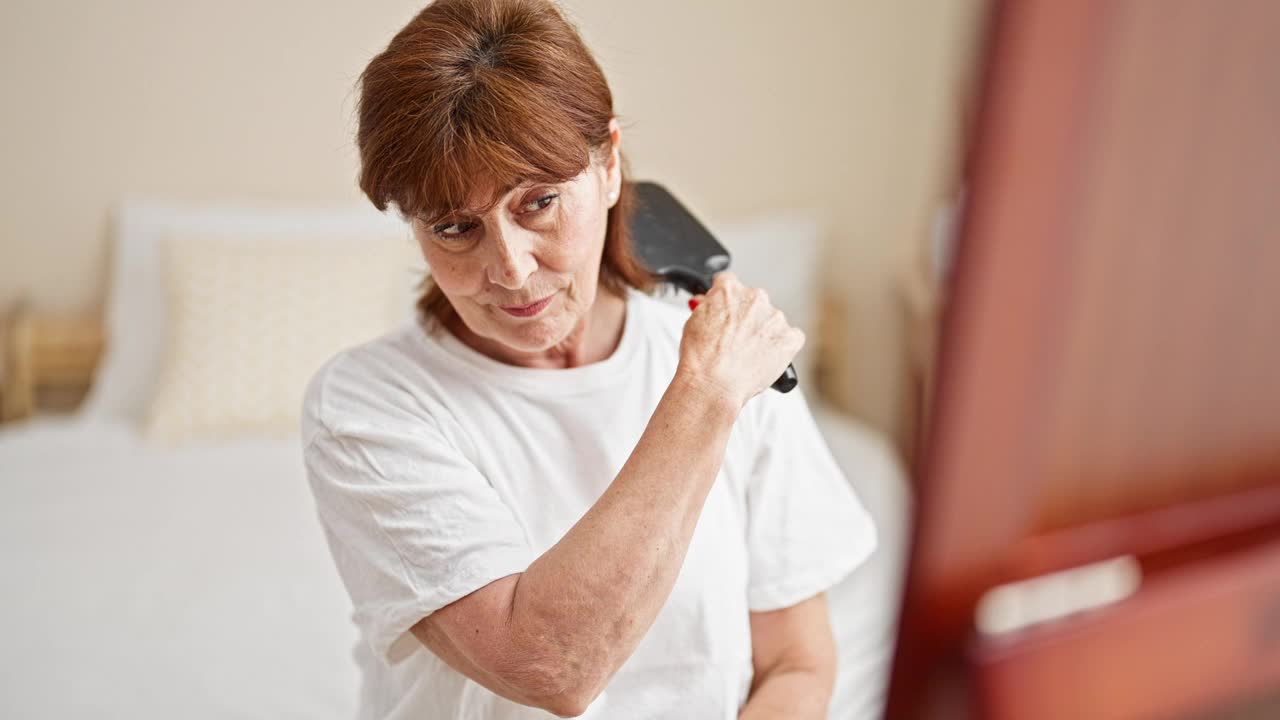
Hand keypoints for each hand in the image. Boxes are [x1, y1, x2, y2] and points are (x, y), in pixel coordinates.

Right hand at [676, 272, 804, 409]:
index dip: (726, 300)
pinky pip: (792, 337)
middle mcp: (755, 297)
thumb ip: (708, 307)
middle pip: (754, 301)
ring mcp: (775, 317)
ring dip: (764, 332)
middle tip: (734, 340)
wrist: (713, 384)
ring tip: (747, 355)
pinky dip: (782, 346)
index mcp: (729, 289)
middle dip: (746, 317)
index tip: (725, 310)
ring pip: (772, 320)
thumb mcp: (693, 322)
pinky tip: (767, 358)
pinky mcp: (790, 338)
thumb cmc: (700, 358)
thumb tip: (714, 303)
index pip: (729, 282)